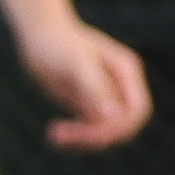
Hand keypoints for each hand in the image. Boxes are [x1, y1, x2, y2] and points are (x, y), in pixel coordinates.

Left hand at [17, 18, 150, 151]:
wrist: (38, 33)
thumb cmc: (57, 43)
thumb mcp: (75, 63)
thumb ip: (95, 88)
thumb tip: (112, 115)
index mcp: (126, 73)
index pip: (137, 111)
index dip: (118, 128)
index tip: (87, 134)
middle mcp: (120, 86)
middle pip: (122, 126)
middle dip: (95, 137)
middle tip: (60, 136)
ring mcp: (105, 96)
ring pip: (104, 131)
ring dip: (82, 141)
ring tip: (54, 136)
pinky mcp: (87, 104)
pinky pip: (89, 129)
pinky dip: (74, 138)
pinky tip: (54, 135)